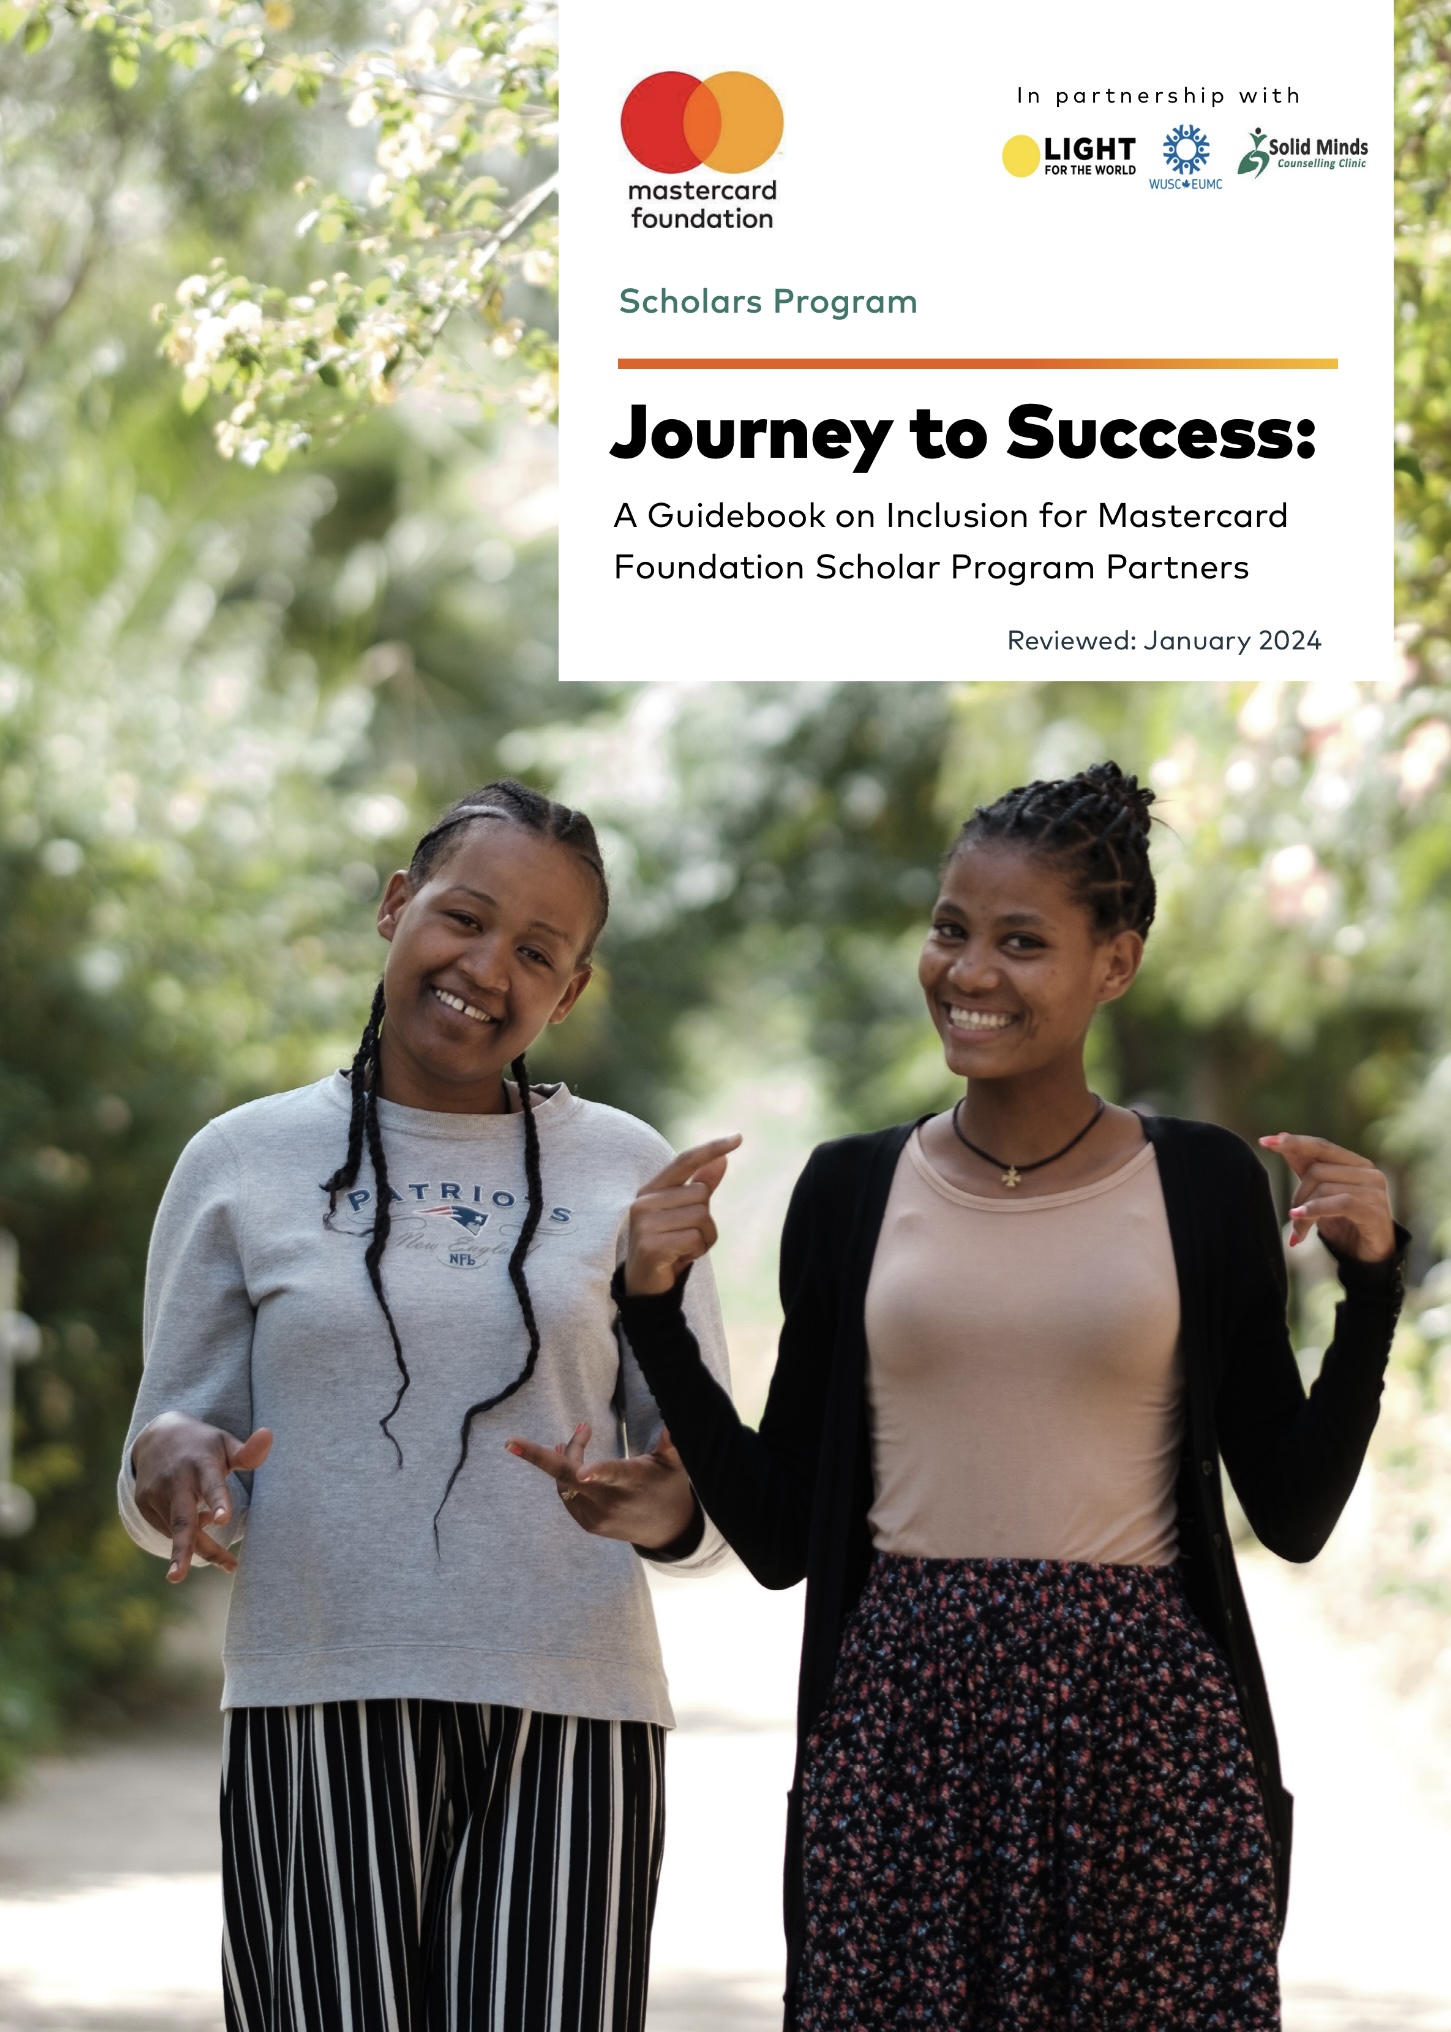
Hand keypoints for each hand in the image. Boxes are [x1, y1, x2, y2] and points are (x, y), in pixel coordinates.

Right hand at [132, 1411, 272, 1581]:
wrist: (156, 1436)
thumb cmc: (202, 1445)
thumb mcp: (225, 1443)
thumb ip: (248, 1452)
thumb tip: (269, 1434)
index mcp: (201, 1463)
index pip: (212, 1485)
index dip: (218, 1502)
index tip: (222, 1520)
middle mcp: (175, 1480)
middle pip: (181, 1520)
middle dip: (181, 1549)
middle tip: (177, 1577)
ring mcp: (155, 1494)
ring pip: (178, 1533)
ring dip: (201, 1551)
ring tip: (229, 1563)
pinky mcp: (144, 1505)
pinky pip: (168, 1529)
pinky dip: (186, 1535)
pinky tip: (201, 1521)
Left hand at [505, 1422, 698, 1549]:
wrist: (667, 1531)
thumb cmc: (669, 1487)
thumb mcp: (675, 1464)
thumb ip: (671, 1443)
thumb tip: (673, 1423)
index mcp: (632, 1481)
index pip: (614, 1473)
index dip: (597, 1471)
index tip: (581, 1471)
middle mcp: (610, 1502)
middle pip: (568, 1477)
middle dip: (538, 1459)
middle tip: (510, 1442)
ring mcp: (596, 1516)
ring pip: (565, 1482)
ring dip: (565, 1457)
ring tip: (581, 1435)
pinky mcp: (588, 1524)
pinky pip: (567, 1495)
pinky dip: (565, 1476)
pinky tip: (571, 1461)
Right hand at [625, 1135, 740, 1296]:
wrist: (645, 1286)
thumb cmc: (668, 1244)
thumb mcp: (685, 1213)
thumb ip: (701, 1186)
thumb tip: (722, 1161)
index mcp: (650, 1189)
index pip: (685, 1160)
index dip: (712, 1149)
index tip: (739, 1138)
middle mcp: (644, 1201)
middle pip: (701, 1194)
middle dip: (706, 1219)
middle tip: (688, 1237)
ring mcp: (645, 1223)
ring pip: (701, 1217)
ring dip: (703, 1238)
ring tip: (684, 1248)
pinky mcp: (651, 1245)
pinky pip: (695, 1239)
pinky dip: (697, 1251)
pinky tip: (680, 1259)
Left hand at [1258, 1133, 1396, 1263]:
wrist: (1369, 1257)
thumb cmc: (1344, 1222)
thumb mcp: (1321, 1193)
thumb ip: (1306, 1167)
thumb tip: (1281, 1138)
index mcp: (1356, 1163)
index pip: (1321, 1146)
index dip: (1293, 1143)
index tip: (1265, 1142)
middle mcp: (1369, 1173)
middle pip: (1317, 1170)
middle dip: (1297, 1194)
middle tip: (1291, 1216)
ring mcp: (1375, 1192)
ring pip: (1323, 1188)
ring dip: (1303, 1211)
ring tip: (1298, 1231)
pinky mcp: (1375, 1212)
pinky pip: (1340, 1203)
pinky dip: (1315, 1210)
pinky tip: (1299, 1218)